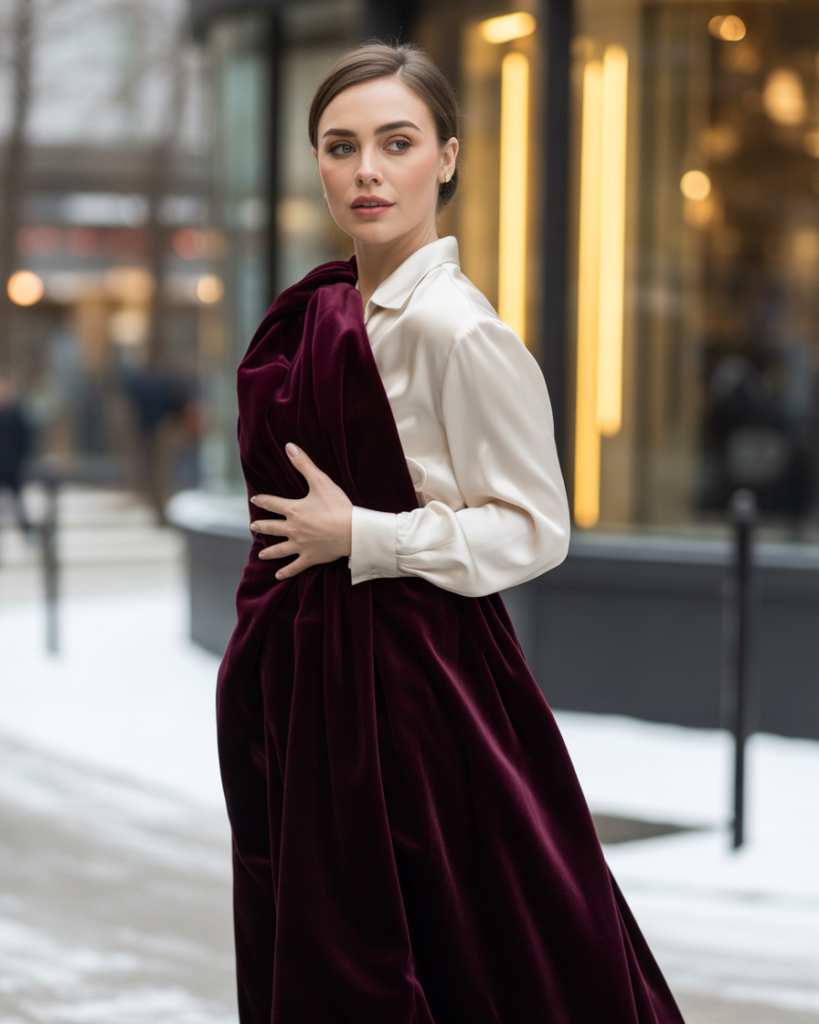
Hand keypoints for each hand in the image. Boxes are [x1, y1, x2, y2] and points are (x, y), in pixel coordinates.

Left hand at [250, 443, 352, 579]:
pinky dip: (286, 571)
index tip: (254, 500)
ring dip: (269, 551)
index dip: (262, 501)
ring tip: (261, 554)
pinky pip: (295, 566)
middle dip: (261, 527)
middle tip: (253, 527)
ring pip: (279, 549)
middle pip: (271, 528)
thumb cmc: (338, 506)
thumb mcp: (320, 481)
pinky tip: (279, 575)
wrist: (353, 532)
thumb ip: (304, 464)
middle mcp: (292, 529)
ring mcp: (300, 545)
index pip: (272, 504)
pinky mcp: (310, 557)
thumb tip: (289, 446)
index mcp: (293, 510)